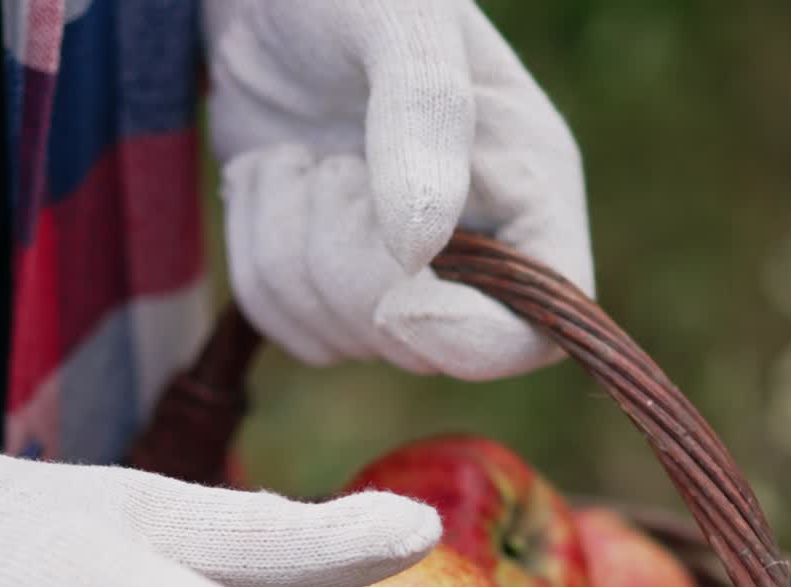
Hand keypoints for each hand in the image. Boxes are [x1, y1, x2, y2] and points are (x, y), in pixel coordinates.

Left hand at [204, 0, 592, 379]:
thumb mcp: (398, 15)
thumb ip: (423, 116)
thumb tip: (419, 251)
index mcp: (530, 194)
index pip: (534, 330)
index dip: (469, 341)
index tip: (396, 300)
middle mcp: (475, 254)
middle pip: (418, 348)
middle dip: (346, 261)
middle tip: (330, 161)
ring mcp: (398, 280)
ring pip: (338, 339)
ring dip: (287, 246)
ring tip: (294, 157)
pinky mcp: (329, 286)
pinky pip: (286, 326)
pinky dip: (256, 256)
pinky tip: (272, 181)